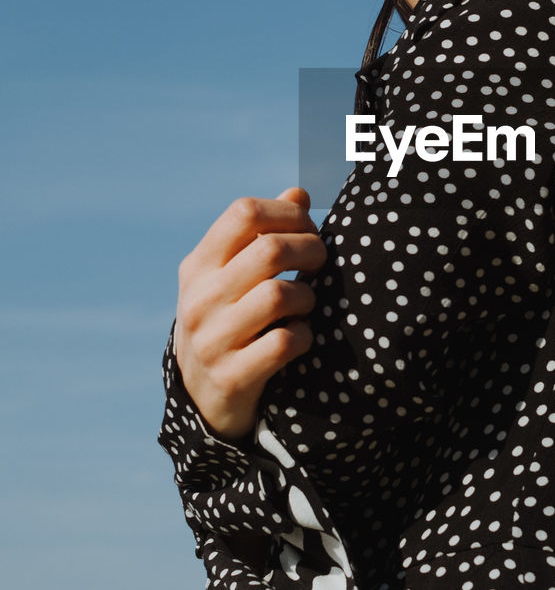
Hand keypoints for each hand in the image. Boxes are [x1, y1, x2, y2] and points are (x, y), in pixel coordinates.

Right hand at [174, 187, 326, 439]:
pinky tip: (301, 337)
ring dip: (308, 297)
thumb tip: (300, 193)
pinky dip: (304, 336)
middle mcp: (199, 299)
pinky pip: (284, 343)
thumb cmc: (228, 320)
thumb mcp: (230, 277)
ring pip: (279, 295)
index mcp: (198, 266)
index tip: (307, 229)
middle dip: (310, 250)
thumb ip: (262, 234)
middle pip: (269, 249)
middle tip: (320, 263)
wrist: (201, 396)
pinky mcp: (231, 376)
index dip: (287, 213)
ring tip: (307, 303)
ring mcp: (211, 339)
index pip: (243, 212)